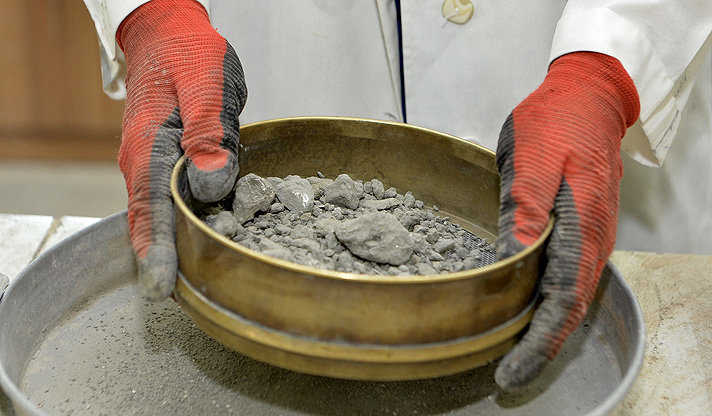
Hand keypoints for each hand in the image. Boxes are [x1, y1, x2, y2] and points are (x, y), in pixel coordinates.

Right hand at [117, 0, 246, 299]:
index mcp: (152, 147)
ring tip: (191, 281)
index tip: (166, 287)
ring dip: (172, 246)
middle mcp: (144, 161)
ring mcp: (151, 162)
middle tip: (181, 297)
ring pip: (159, 213)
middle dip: (164, 260)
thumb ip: (209, 135)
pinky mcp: (164, 161)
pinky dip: (178, 224)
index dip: (161, 251)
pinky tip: (197, 239)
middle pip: (152, 221)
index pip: (154, 210)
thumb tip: (211, 187)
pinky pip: (169, 199)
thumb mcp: (207, 86)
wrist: (170, 36)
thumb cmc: (190, 56)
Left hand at [494, 52, 639, 388]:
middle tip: (507, 375)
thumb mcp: (534, 159)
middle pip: (568, 309)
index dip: (538, 340)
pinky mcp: (578, 229)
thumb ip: (526, 208)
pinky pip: (567, 278)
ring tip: (513, 354)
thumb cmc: (556, 122)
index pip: (562, 301)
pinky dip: (548, 303)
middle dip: (539, 346)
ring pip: (569, 297)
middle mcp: (590, 240)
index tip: (512, 369)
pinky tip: (526, 310)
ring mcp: (588, 236)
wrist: (586, 97)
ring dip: (544, 329)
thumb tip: (514, 257)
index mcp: (580, 228)